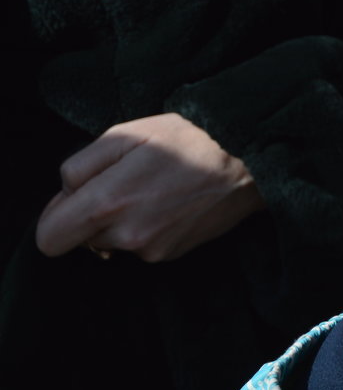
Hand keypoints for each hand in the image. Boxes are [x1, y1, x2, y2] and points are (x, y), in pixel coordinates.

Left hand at [37, 113, 263, 261]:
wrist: (245, 163)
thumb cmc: (185, 141)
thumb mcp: (122, 135)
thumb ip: (79, 168)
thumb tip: (66, 196)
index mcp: (107, 204)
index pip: (50, 238)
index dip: (53, 218)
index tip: (71, 202)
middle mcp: (128, 236)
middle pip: (82, 239)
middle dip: (91, 215)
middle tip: (122, 183)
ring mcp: (152, 250)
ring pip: (113, 241)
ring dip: (121, 220)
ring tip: (152, 189)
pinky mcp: (173, 254)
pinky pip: (141, 244)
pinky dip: (146, 226)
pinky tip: (169, 203)